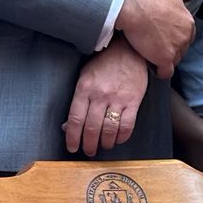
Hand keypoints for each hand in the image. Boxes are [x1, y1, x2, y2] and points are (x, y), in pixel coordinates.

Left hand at [65, 38, 150, 155]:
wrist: (127, 50)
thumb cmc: (103, 64)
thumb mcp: (84, 78)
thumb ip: (78, 102)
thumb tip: (68, 126)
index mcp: (84, 89)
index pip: (75, 119)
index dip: (72, 137)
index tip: (72, 147)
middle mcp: (100, 95)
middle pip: (92, 128)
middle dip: (89, 145)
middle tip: (89, 151)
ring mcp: (118, 98)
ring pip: (109, 129)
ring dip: (105, 143)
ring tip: (103, 146)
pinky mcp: (133, 100)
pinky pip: (127, 125)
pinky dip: (122, 136)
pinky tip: (118, 139)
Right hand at [117, 0, 200, 77]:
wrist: (134, 9)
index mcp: (188, 22)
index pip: (188, 36)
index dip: (177, 37)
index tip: (166, 36)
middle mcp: (186, 37)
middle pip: (182, 49)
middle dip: (172, 48)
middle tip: (157, 45)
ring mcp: (176, 49)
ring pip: (175, 60)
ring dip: (165, 59)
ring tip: (153, 54)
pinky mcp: (164, 59)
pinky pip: (166, 72)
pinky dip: (161, 72)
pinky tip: (154, 68)